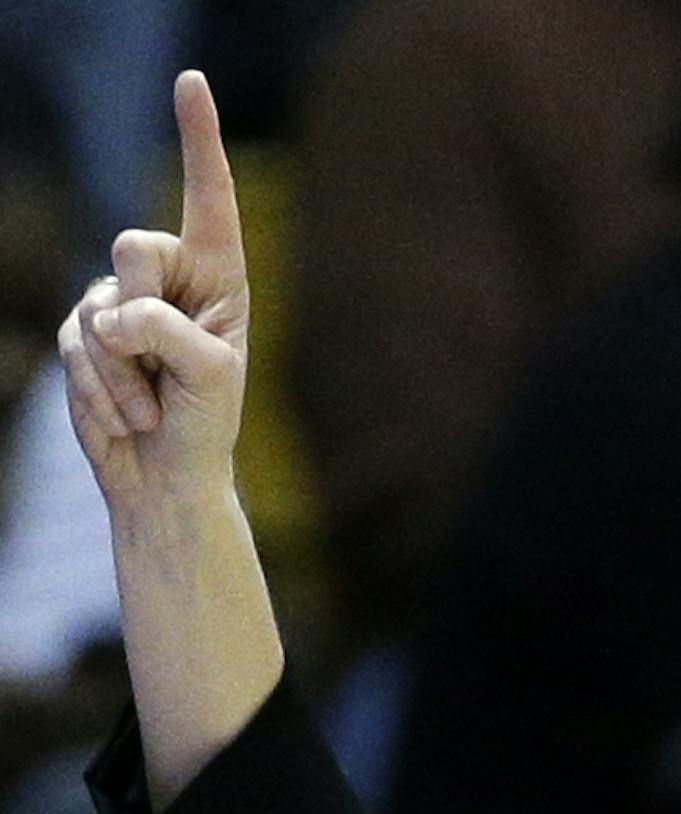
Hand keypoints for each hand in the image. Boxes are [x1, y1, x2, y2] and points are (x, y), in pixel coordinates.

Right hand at [57, 70, 247, 518]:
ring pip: (101, 309)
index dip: (197, 138)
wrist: (166, 480)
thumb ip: (168, 331)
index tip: (191, 80)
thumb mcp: (208, 377)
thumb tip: (115, 315)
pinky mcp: (84, 334)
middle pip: (132, 249)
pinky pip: (77, 346)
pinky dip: (103, 391)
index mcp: (217, 275)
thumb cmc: (205, 427)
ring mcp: (119, 302)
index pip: (207, 197)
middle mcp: (168, 278)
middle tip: (165, 366)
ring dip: (125, 372)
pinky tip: (128, 416)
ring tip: (152, 404)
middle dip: (143, 312)